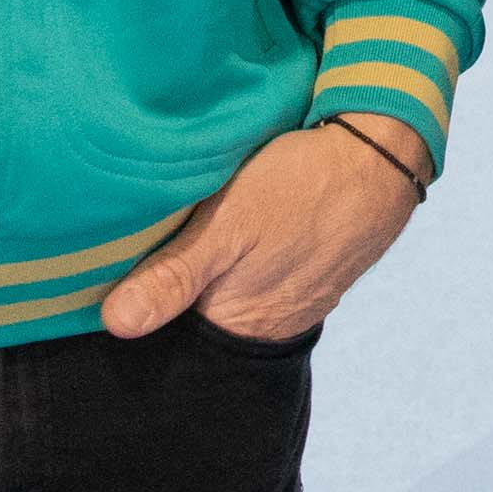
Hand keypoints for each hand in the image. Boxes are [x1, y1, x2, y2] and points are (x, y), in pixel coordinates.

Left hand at [98, 117, 425, 343]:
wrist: (384, 156)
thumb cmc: (303, 188)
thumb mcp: (228, 224)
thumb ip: (173, 276)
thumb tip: (116, 325)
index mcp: (237, 323)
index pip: (172, 335)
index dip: (140, 311)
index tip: (108, 282)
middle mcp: (267, 324)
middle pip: (199, 319)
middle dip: (173, 295)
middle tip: (141, 247)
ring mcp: (293, 298)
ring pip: (229, 295)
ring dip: (209, 273)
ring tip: (183, 235)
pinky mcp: (310, 269)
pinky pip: (260, 275)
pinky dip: (242, 258)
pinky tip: (235, 228)